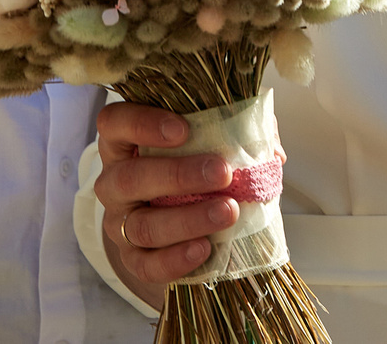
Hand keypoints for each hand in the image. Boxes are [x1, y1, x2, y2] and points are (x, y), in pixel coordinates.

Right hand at [90, 101, 235, 310]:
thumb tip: (272, 150)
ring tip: (228, 212)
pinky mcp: (131, 257)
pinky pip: (147, 264)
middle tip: (223, 173)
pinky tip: (205, 248)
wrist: (178, 218)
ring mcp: (119, 221)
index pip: (115, 122)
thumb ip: (239, 129)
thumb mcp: (211, 137)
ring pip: (142, 225)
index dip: (143, 123)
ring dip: (187, 220)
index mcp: (125, 141)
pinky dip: (176, 259)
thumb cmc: (194, 164)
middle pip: (130, 177)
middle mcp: (114, 181)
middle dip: (178, 175)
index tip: (183, 129)